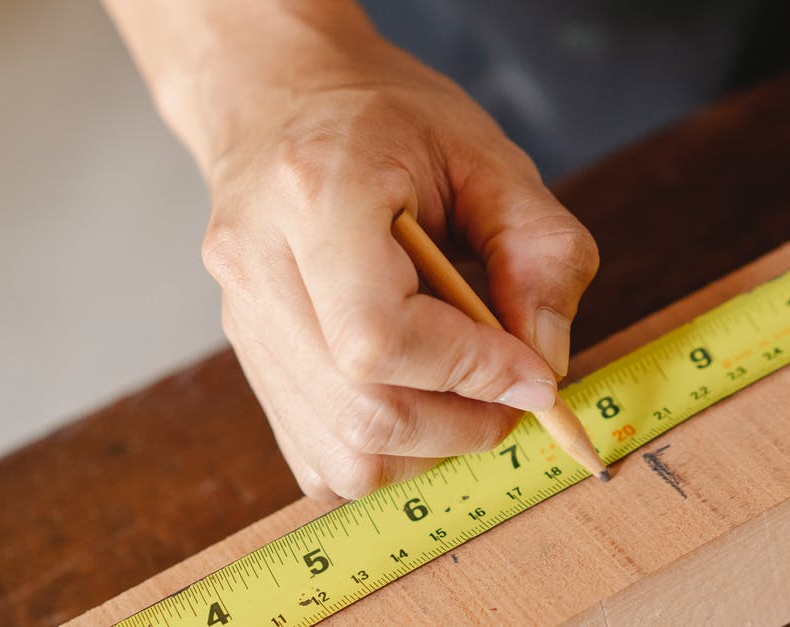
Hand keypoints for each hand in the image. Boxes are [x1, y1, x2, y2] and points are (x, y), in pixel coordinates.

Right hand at [112, 3, 599, 499]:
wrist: (279, 97)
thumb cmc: (384, 119)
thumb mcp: (487, 157)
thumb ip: (538, 253)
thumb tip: (546, 366)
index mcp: (314, 195)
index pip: (379, 335)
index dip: (470, 371)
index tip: (533, 371)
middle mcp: (258, 268)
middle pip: (361, 413)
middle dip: (464, 424)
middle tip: (515, 389)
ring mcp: (244, 323)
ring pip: (341, 456)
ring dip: (431, 448)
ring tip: (468, 390)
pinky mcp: (251, 362)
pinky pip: (321, 458)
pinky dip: (390, 454)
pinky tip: (421, 399)